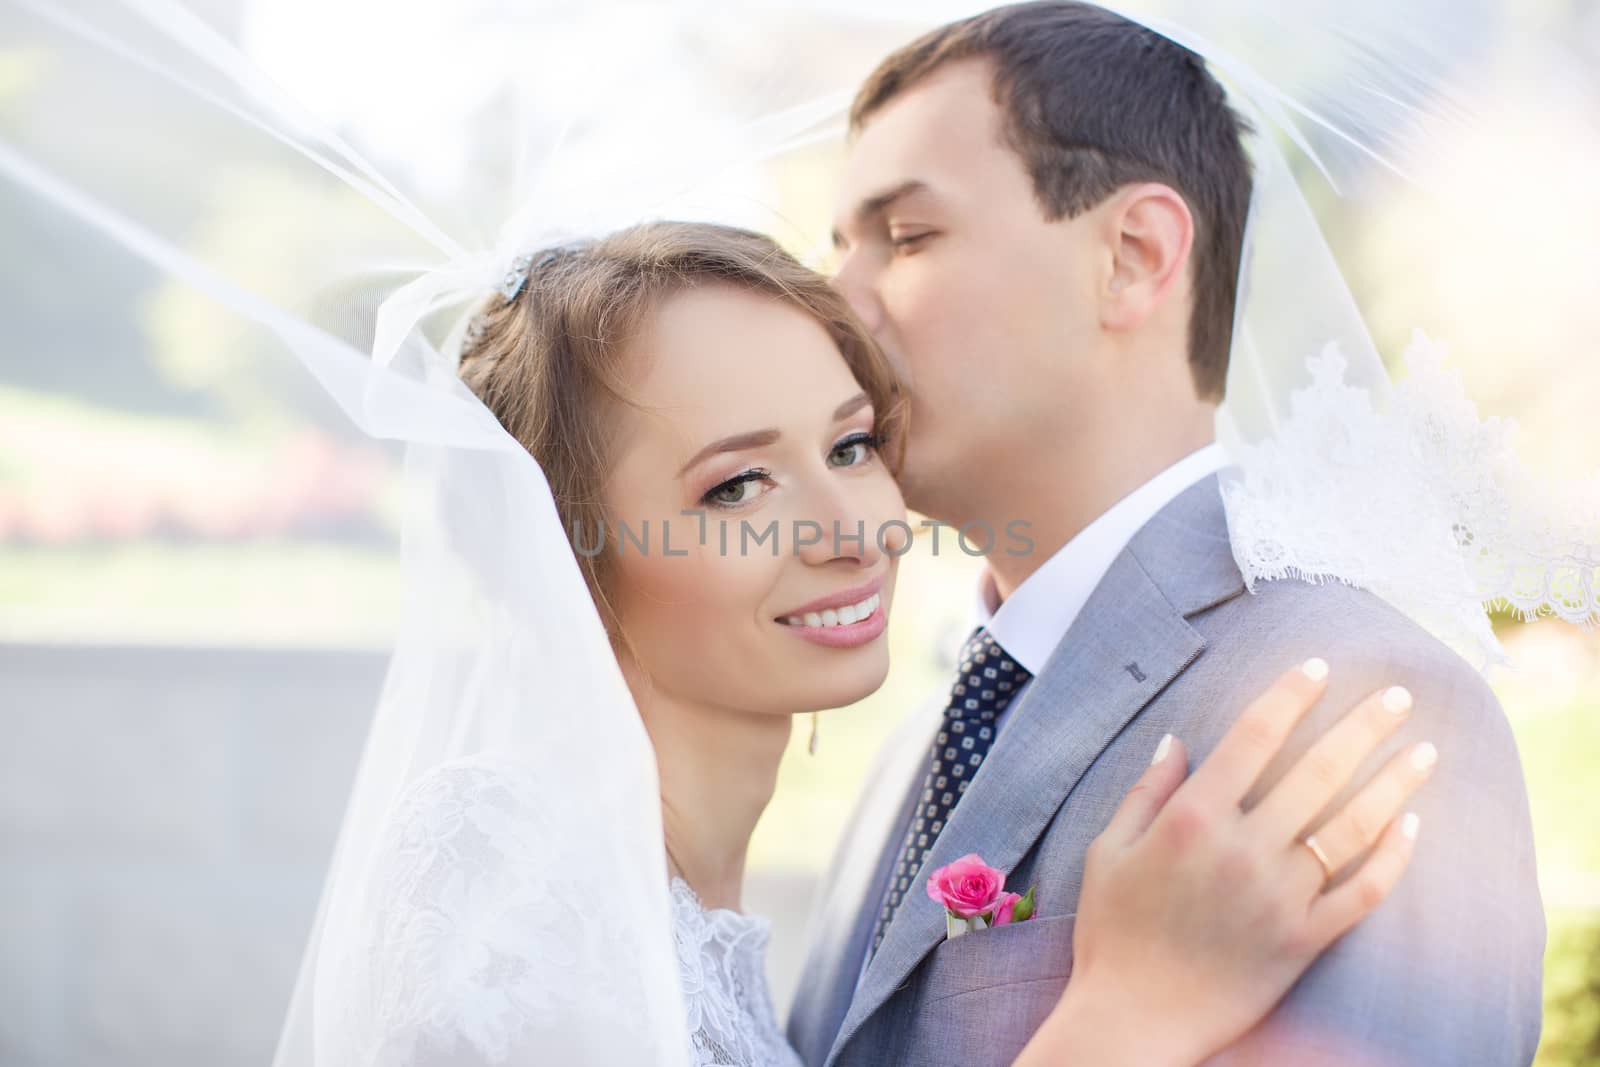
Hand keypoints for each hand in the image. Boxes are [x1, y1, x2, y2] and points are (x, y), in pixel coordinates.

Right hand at [1032, 659, 1434, 1066]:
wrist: (1135, 1018)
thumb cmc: (1113, 931)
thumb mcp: (1108, 850)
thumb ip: (1146, 791)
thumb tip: (1178, 739)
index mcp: (1192, 819)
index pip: (1253, 737)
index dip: (1289, 696)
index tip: (1318, 667)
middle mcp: (1243, 850)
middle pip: (1316, 772)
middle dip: (1362, 726)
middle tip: (1397, 693)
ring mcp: (1279, 897)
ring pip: (1351, 827)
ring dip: (1393, 784)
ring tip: (1425, 751)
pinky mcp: (1303, 940)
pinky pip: (1361, 893)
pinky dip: (1392, 860)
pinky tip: (1413, 828)